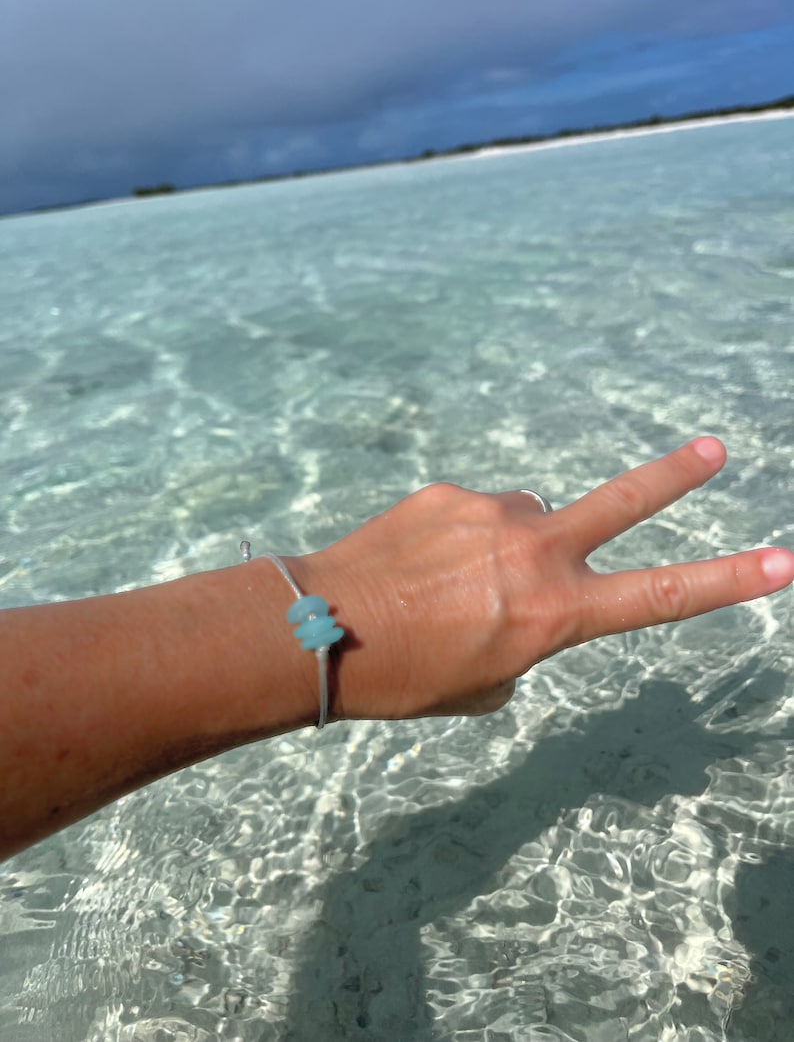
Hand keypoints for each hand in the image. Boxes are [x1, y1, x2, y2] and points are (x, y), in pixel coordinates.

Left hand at [290, 437, 793, 720]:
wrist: (323, 630)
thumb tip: (516, 597)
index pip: (661, 596)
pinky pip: (474, 515)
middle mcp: (534, 552)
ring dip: (508, 544)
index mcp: (554, 613)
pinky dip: (461, 539)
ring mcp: (491, 513)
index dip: (728, 581)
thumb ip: (523, 640)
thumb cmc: (407, 677)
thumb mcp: (485, 685)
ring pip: (525, 518)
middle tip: (714, 451)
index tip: (782, 561)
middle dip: (675, 477)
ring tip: (452, 583)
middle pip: (622, 502)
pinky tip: (418, 564)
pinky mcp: (448, 493)